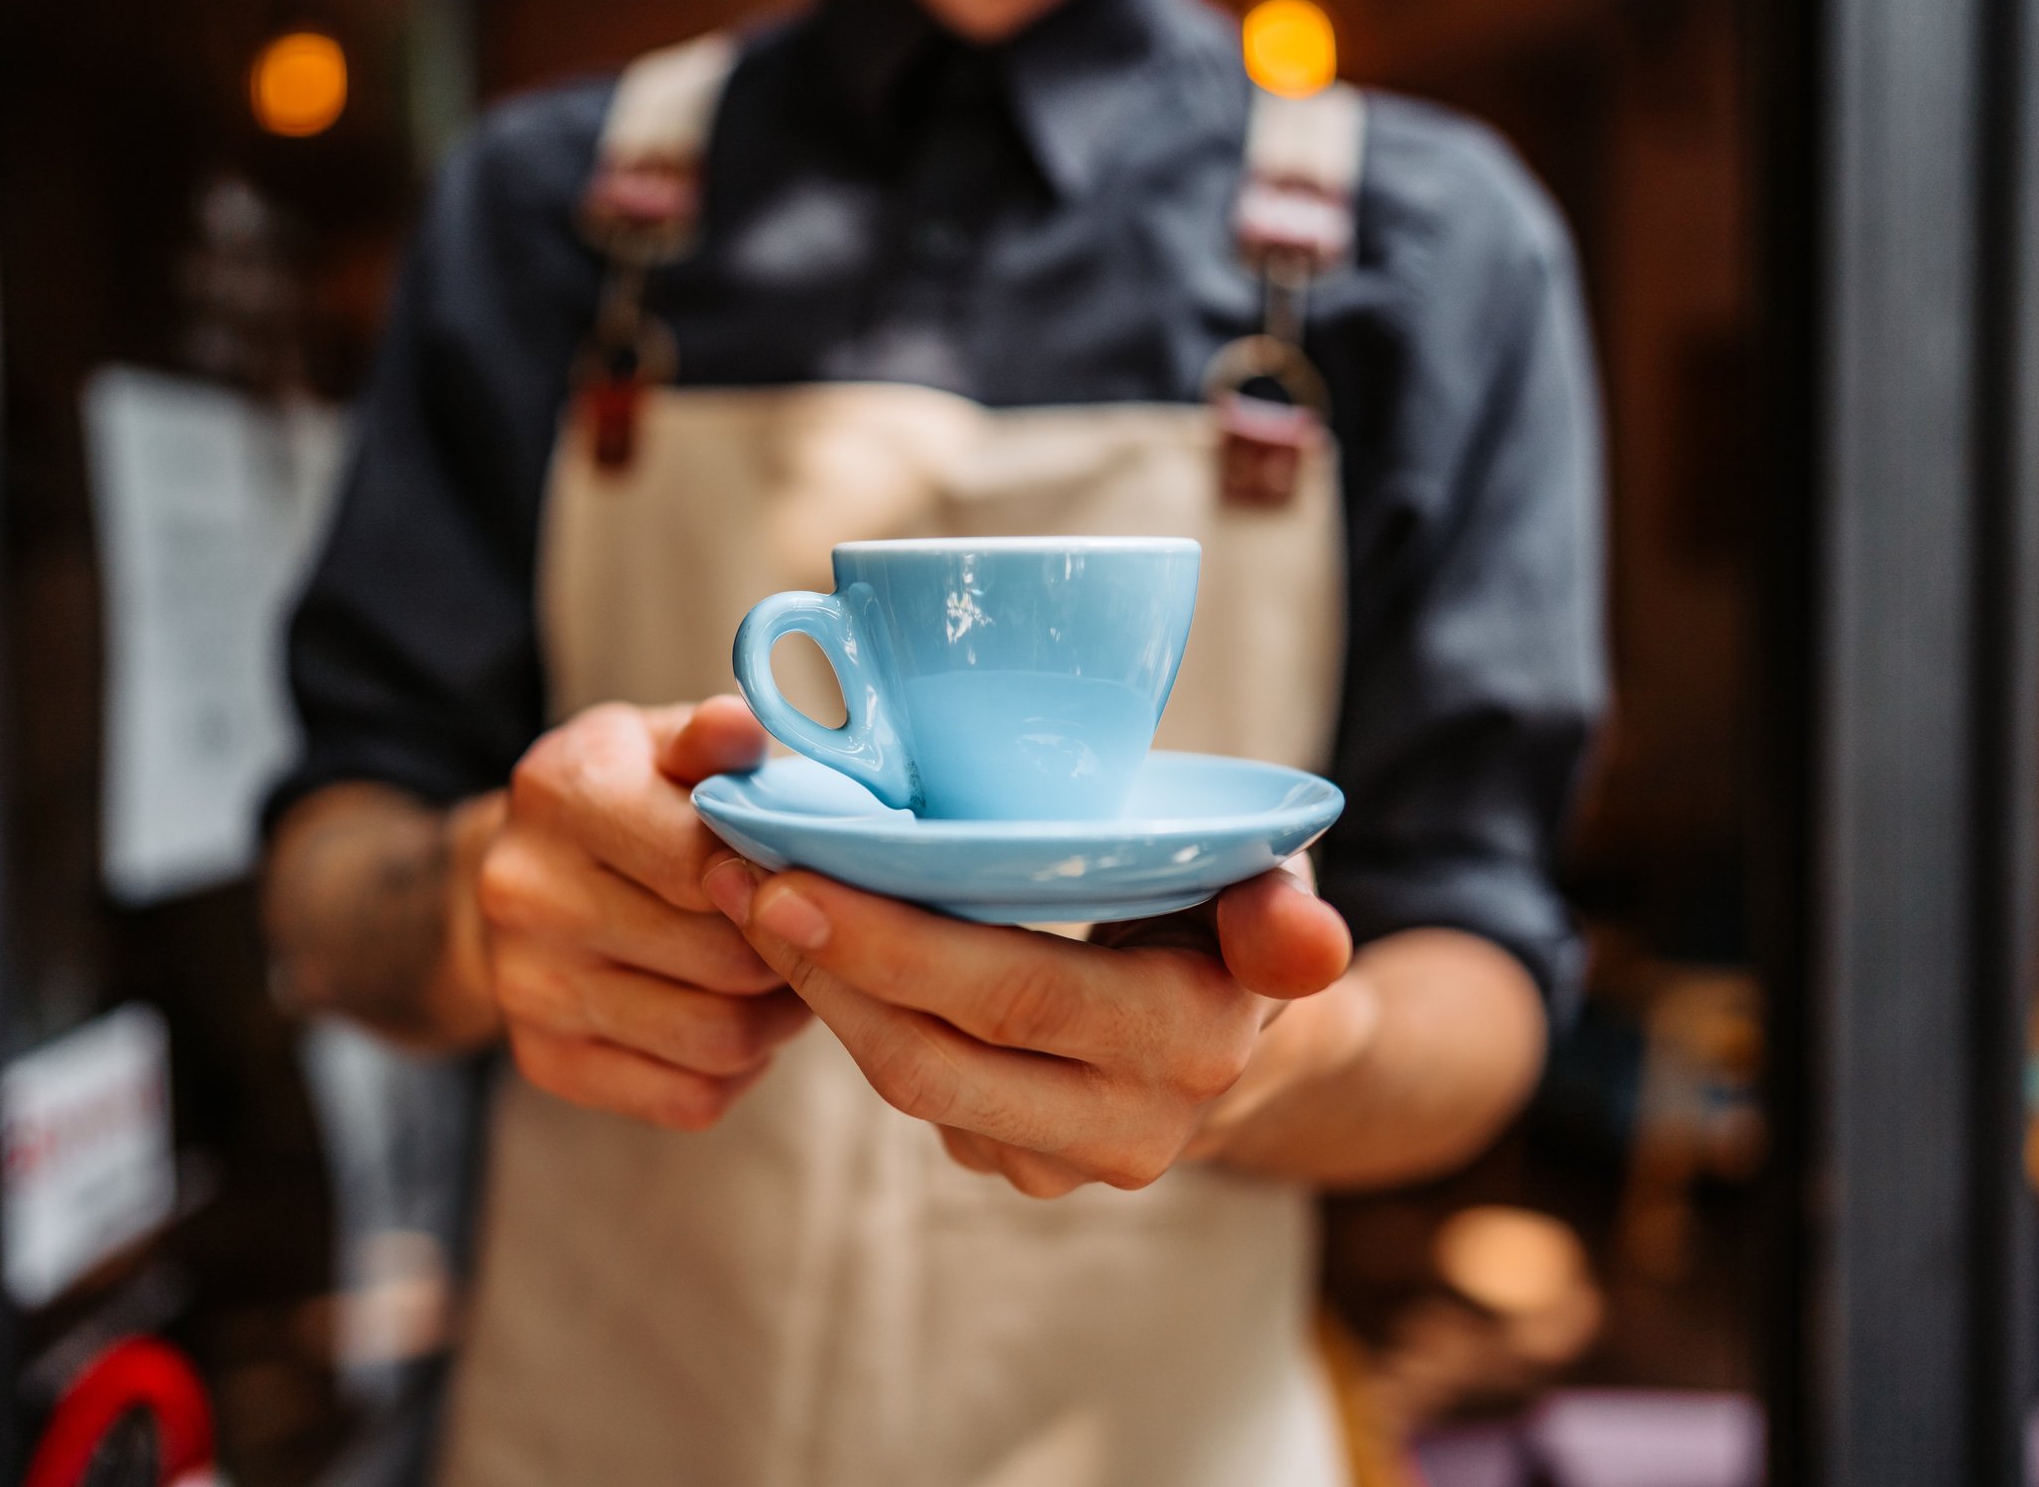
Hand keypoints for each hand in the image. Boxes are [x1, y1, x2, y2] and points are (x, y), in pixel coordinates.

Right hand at [471, 696, 812, 1129]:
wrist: (523, 874)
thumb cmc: (631, 794)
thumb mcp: (667, 741)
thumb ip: (715, 739)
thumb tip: (742, 724)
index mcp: (561, 791)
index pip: (702, 862)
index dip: (784, 876)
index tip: (822, 871)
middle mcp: (526, 892)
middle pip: (723, 959)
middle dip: (795, 949)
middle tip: (827, 930)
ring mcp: (528, 987)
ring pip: (717, 1037)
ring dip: (781, 1016)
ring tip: (795, 973)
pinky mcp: (544, 1061)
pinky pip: (689, 1097)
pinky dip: (739, 1068)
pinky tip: (744, 1017)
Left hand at [701, 854, 1351, 1195]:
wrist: (1253, 1049)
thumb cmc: (1236, 928)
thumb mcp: (1276, 896)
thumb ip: (1284, 921)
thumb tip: (1306, 944)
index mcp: (1188, 1042)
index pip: (1013, 994)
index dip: (892, 945)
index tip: (789, 879)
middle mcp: (1124, 1126)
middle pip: (929, 1054)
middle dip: (818, 965)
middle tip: (732, 873)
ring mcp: (1063, 1162)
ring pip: (907, 1081)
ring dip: (815, 992)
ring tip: (744, 896)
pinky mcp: (1017, 1164)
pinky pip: (914, 1091)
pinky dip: (848, 1015)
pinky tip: (804, 943)